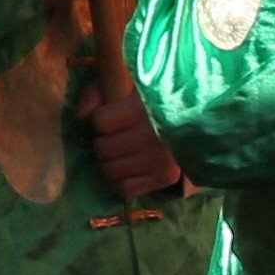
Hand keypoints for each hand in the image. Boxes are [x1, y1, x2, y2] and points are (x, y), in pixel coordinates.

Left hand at [81, 70, 187, 209]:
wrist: (194, 122)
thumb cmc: (149, 102)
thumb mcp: (123, 86)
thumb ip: (96, 94)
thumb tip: (81, 118)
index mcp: (144, 108)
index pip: (100, 122)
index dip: (100, 121)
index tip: (110, 118)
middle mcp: (154, 136)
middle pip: (103, 149)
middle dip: (102, 143)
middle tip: (114, 138)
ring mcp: (162, 160)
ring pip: (111, 171)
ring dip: (109, 163)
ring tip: (120, 153)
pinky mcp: (166, 178)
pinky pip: (125, 189)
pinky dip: (121, 181)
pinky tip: (128, 169)